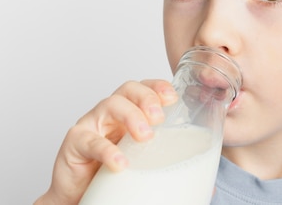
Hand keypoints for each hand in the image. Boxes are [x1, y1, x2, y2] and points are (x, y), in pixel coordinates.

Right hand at [34, 79, 177, 204]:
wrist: (78, 196)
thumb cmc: (109, 173)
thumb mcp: (139, 157)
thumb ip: (163, 153)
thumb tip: (206, 174)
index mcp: (127, 111)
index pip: (143, 87)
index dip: (158, 87)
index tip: (173, 98)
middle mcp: (109, 112)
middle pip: (128, 89)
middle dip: (146, 98)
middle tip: (159, 118)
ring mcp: (91, 124)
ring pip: (111, 105)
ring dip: (131, 116)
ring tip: (145, 136)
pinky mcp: (75, 143)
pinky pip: (91, 141)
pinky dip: (108, 151)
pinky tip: (121, 163)